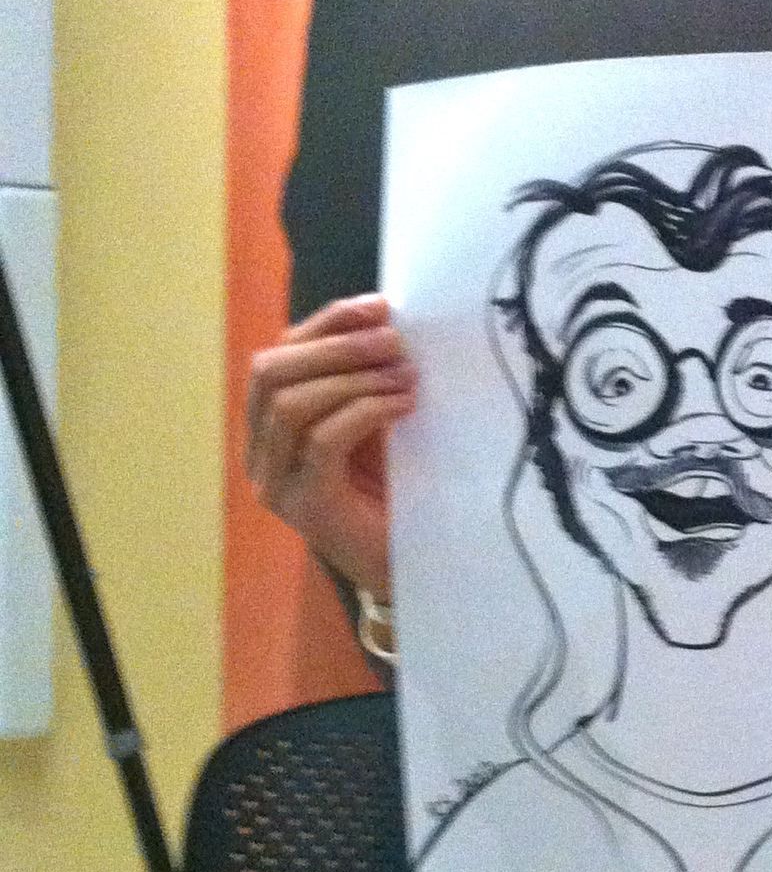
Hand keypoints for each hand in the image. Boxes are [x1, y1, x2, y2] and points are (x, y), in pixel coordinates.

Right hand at [245, 295, 416, 593]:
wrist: (412, 565)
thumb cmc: (392, 493)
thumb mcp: (372, 425)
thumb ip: (361, 381)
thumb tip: (384, 320)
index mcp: (267, 427)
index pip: (278, 357)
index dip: (325, 325)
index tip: (377, 306)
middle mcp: (259, 453)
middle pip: (271, 373)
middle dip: (335, 346)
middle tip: (394, 340)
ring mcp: (276, 481)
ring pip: (292, 404)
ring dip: (355, 378)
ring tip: (406, 373)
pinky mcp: (305, 504)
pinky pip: (323, 439)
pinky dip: (366, 410)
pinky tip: (404, 403)